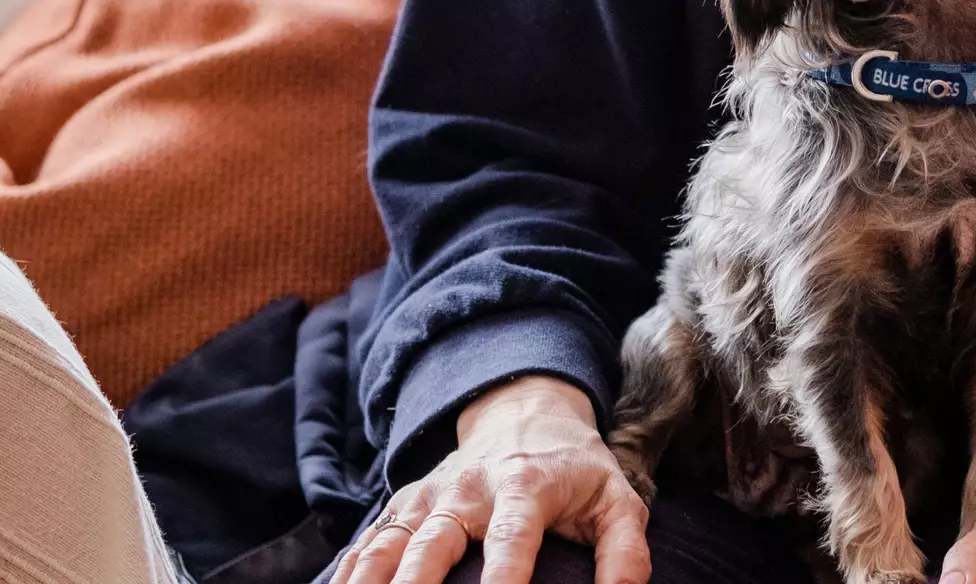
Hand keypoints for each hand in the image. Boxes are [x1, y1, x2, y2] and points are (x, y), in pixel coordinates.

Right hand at [331, 376, 650, 583]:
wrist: (527, 408)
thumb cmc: (577, 469)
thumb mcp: (617, 501)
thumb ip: (625, 554)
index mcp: (526, 488)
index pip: (512, 540)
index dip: (504, 580)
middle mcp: (469, 489)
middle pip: (433, 544)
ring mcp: (432, 495)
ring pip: (390, 542)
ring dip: (371, 580)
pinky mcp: (407, 501)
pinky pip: (371, 538)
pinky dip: (350, 569)